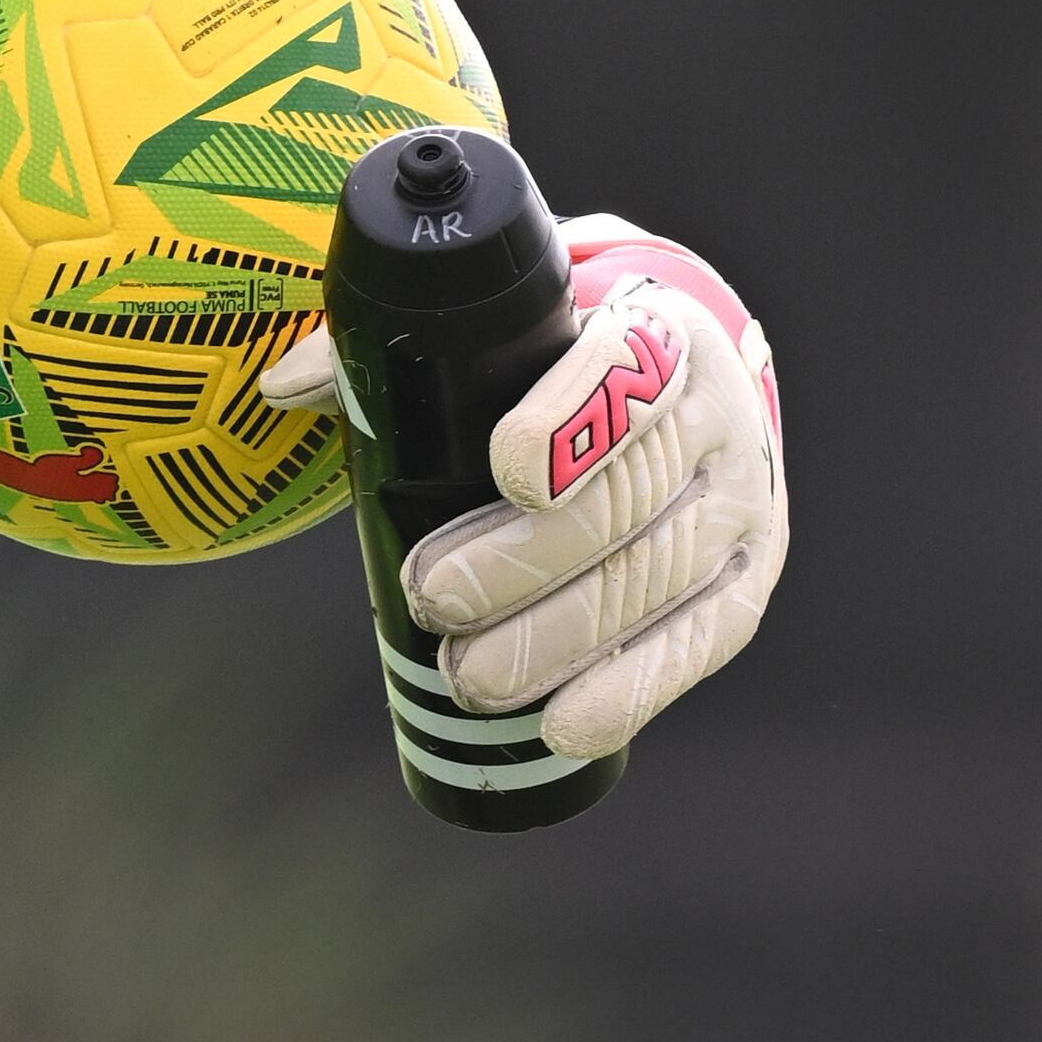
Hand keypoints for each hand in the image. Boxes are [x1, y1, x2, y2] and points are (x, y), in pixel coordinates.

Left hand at [265, 228, 787, 760]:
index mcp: (661, 329)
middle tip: (434, 597)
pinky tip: (565, 725)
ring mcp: (744, 501)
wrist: (699, 374)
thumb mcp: (512, 316)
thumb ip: (407, 341)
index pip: (627, 373)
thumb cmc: (575, 344)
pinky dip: (633, 688)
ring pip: (656, 579)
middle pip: (628, 499)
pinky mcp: (750, 575)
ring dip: (560, 640)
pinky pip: (701, 639)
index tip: (506, 472)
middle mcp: (721, 414)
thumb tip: (290, 383)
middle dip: (526, 561)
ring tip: (470, 677)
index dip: (571, 425)